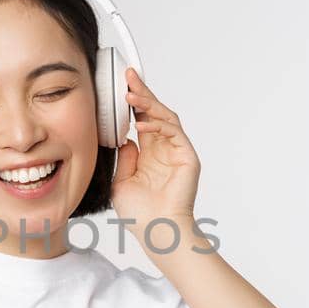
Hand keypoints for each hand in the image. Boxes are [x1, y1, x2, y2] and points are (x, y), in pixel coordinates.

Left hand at [112, 67, 201, 225]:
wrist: (156, 231)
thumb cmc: (140, 213)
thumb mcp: (121, 181)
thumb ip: (124, 158)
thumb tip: (125, 138)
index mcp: (149, 153)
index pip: (142, 120)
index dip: (133, 103)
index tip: (121, 85)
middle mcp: (164, 149)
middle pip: (155, 113)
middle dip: (142, 93)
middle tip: (129, 76)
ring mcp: (177, 151)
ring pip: (165, 118)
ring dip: (149, 104)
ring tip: (132, 95)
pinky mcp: (188, 157)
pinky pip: (174, 133)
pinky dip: (159, 125)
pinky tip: (142, 123)